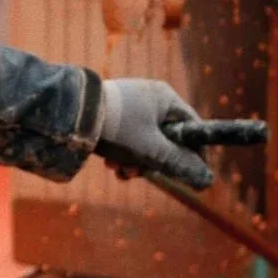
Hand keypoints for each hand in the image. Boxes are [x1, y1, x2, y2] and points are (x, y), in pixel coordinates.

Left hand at [92, 79, 213, 189]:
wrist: (69, 116)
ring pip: (144, 142)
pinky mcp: (111, 112)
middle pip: (166, 138)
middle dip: (154, 162)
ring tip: (119, 170)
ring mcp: (129, 104)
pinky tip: (109, 163)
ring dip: (135, 161)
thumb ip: (182, 165)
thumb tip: (208, 180)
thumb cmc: (117, 130)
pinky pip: (126, 137)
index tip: (193, 174)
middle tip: (139, 173)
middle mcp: (149, 96)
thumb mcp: (153, 152)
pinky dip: (121, 153)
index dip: (196, 153)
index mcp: (165, 98)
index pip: (192, 127)